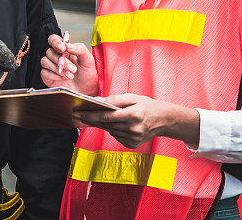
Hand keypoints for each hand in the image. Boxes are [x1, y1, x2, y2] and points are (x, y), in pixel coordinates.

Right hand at [40, 33, 98, 95]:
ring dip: (58, 69)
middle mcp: (56, 56)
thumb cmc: (87, 75)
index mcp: (66, 49)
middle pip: (49, 51)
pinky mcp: (47, 76)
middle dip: (61, 61)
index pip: (54, 40)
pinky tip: (63, 79)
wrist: (86, 91)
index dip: (55, 42)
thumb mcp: (88, 60)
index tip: (63, 48)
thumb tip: (68, 45)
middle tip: (73, 69)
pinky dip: (54, 76)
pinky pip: (44, 72)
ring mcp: (51, 66)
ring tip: (70, 76)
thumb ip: (80, 49)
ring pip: (45, 61)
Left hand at [72, 93, 199, 148]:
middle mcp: (133, 129)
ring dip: (98, 124)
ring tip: (87, 117)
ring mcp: (133, 139)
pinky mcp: (132, 145)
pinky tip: (106, 123)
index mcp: (134, 115)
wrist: (164, 120)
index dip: (90, 114)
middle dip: (90, 119)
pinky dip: (110, 129)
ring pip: (109, 131)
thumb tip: (96, 101)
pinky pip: (115, 136)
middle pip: (105, 124)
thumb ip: (114, 99)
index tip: (77, 112)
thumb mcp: (132, 97)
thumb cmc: (147, 105)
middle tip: (76, 114)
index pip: (106, 116)